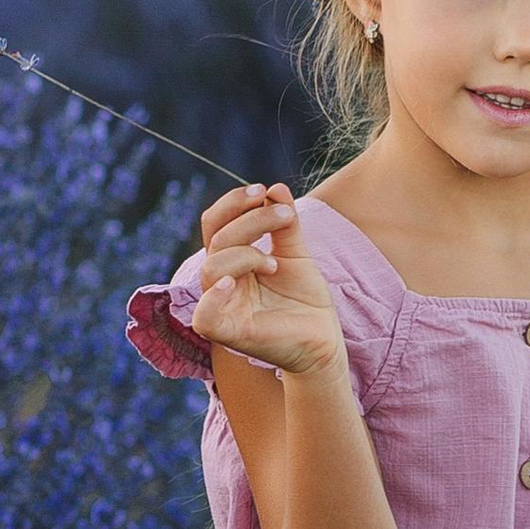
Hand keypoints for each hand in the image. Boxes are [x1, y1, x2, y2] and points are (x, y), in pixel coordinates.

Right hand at [188, 183, 346, 383]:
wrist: (324, 340)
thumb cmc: (305, 300)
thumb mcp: (296, 254)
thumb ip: (284, 225)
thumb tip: (275, 189)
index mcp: (232, 261)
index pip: (216, 224)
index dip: (233, 203)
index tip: (263, 192)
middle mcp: (222, 282)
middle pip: (216, 240)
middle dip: (251, 221)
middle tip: (285, 216)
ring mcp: (223, 307)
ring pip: (212, 268)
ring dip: (246, 254)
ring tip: (275, 263)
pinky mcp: (231, 334)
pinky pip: (205, 316)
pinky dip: (214, 297)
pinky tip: (232, 283)